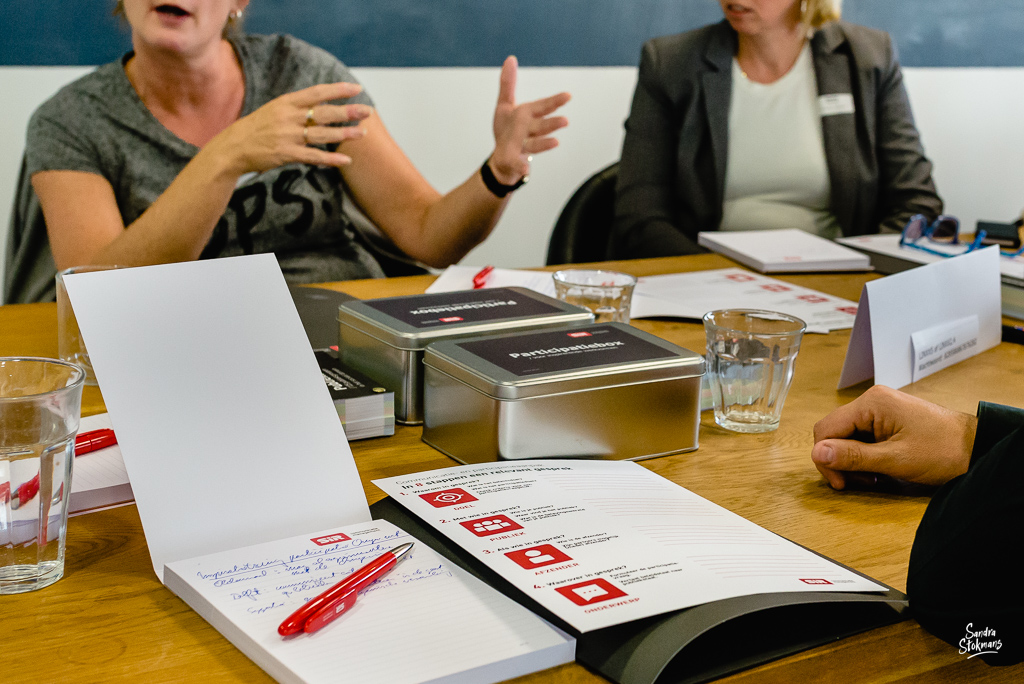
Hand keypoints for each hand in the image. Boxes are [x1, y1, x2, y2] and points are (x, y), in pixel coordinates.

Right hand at [213, 82, 372, 174]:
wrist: (232, 148)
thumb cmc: (256, 129)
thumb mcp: (274, 110)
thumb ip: (296, 108)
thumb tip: (320, 104)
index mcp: (285, 102)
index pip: (316, 92)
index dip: (337, 90)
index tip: (356, 89)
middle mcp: (288, 117)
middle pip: (323, 113)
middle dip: (347, 111)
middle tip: (368, 111)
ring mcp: (287, 136)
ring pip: (322, 134)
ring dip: (344, 134)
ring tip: (362, 134)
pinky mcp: (286, 154)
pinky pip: (313, 157)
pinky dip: (330, 159)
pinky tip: (346, 161)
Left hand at [488, 56, 570, 184]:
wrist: (502, 160)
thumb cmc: (507, 132)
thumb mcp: (504, 106)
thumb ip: (508, 84)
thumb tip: (510, 59)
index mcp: (527, 117)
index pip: (541, 107)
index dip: (553, 102)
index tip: (567, 96)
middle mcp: (528, 132)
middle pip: (540, 126)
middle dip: (551, 123)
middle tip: (565, 121)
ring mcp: (522, 148)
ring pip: (533, 145)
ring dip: (544, 144)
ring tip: (556, 142)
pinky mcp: (514, 162)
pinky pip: (517, 165)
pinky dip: (521, 168)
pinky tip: (525, 169)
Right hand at [811, 385, 977, 489]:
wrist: (977, 448)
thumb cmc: (943, 451)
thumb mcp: (895, 459)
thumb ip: (853, 456)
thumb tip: (817, 454)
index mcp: (871, 403)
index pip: (826, 429)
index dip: (826, 458)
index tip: (841, 483)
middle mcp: (872, 401)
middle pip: (834, 432)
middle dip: (839, 460)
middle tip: (858, 482)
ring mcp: (880, 409)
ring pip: (847, 437)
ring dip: (852, 460)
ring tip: (872, 477)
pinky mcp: (887, 419)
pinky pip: (862, 437)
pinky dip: (864, 456)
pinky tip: (879, 469)